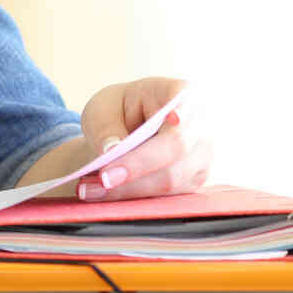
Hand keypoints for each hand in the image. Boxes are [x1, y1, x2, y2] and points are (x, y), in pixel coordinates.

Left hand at [74, 77, 211, 201]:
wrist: (126, 129)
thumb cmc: (118, 110)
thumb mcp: (102, 108)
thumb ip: (106, 127)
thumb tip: (112, 150)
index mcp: (184, 94)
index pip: (183, 113)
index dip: (176, 127)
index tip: (165, 126)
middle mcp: (202, 126)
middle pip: (176, 153)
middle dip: (135, 168)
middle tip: (101, 178)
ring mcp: (202, 157)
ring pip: (170, 180)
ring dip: (128, 189)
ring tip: (90, 188)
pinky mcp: (193, 182)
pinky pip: (166, 196)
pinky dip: (133, 198)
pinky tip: (105, 194)